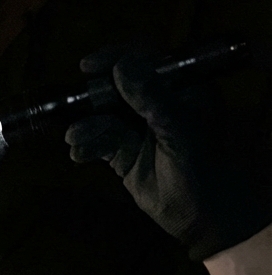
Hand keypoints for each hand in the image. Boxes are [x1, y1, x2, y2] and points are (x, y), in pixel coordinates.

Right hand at [65, 49, 270, 259]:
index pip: (146, 61)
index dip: (116, 58)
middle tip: (74, 107)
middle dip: (92, 99)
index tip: (88, 66)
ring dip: (86, 126)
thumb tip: (122, 65)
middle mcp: (156, 105)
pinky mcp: (122, 153)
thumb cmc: (200, 168)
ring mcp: (137, 128)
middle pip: (116, 87)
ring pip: (102, 116)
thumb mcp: (178, 128)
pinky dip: (86, 146)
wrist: (200, 216)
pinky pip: (98, 141)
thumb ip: (152, 97)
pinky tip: (79, 154)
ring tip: (75, 141)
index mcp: (180, 90)